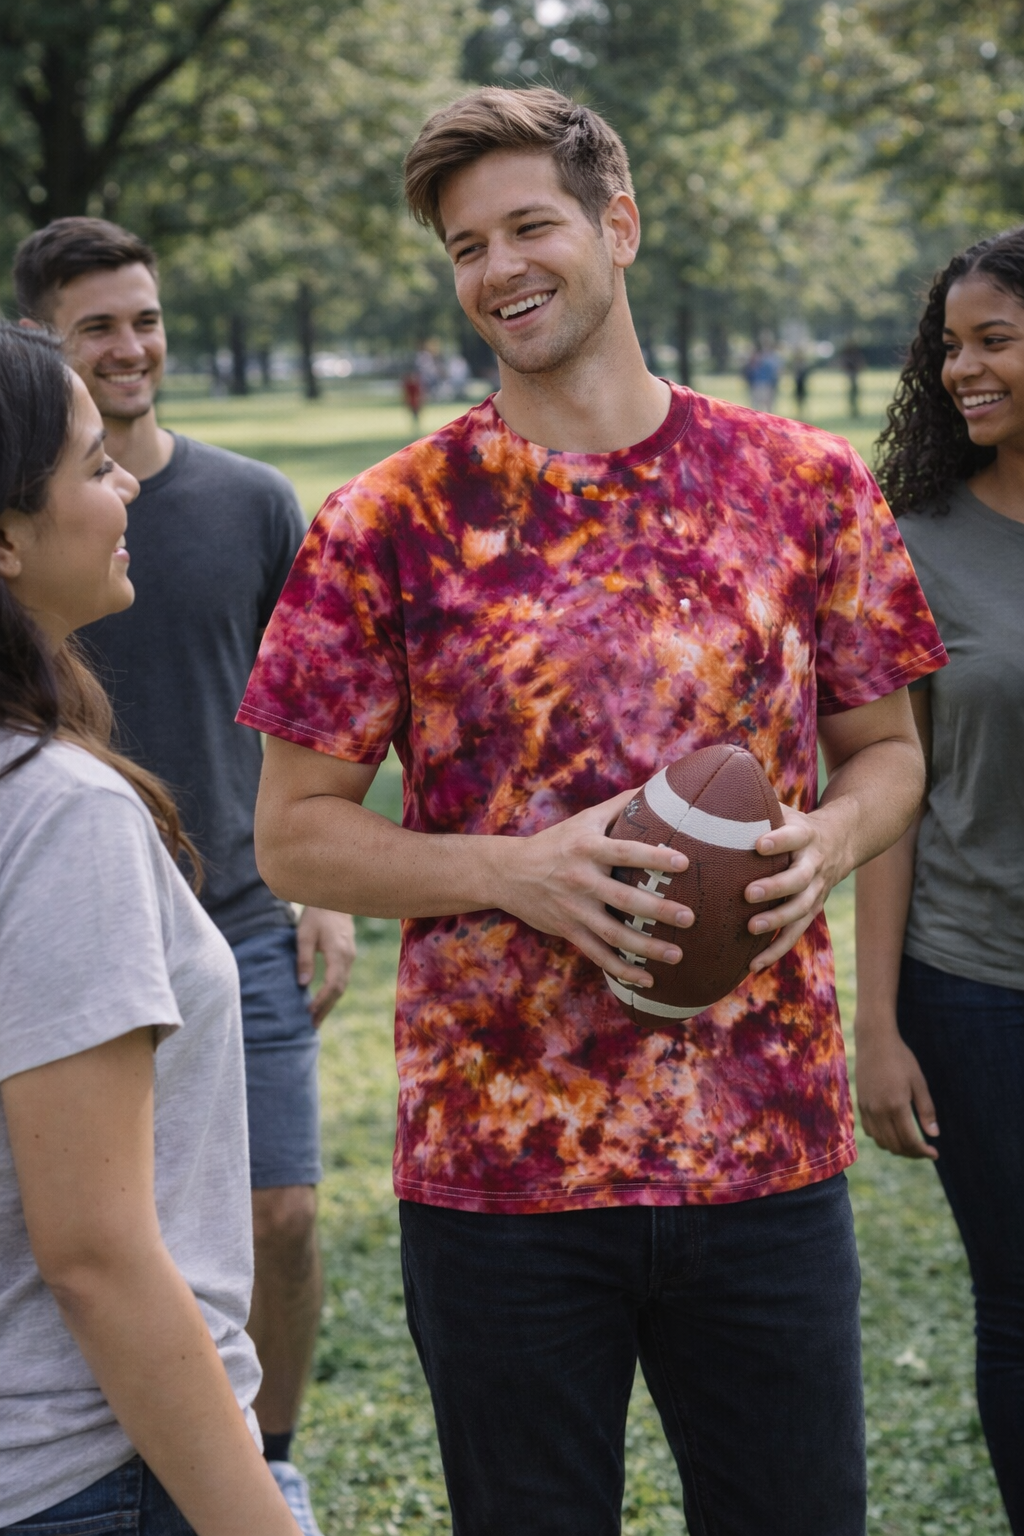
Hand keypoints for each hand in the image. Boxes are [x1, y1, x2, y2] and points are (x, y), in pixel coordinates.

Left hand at [296, 906, 356, 1025]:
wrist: (334, 899)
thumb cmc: (316, 914)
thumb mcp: (304, 934)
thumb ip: (304, 959)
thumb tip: (303, 984)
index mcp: (338, 953)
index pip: (332, 984)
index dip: (321, 1001)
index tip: (308, 1012)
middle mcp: (348, 957)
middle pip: (339, 990)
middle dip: (326, 1008)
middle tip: (312, 1024)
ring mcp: (350, 956)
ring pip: (342, 985)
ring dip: (330, 1002)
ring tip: (316, 1017)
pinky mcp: (348, 955)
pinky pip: (342, 978)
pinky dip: (333, 992)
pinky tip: (324, 999)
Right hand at [495, 788, 693, 986]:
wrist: (509, 872)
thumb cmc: (557, 842)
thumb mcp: (584, 819)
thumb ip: (620, 806)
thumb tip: (658, 785)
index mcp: (588, 848)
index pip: (626, 851)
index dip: (654, 856)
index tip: (684, 862)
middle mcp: (581, 879)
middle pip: (624, 898)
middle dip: (658, 910)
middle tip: (690, 918)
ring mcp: (574, 909)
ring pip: (614, 934)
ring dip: (646, 947)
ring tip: (677, 955)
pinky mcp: (568, 931)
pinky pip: (598, 954)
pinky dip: (622, 969)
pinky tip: (647, 979)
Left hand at [744, 803, 848, 971]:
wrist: (841, 840)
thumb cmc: (795, 823)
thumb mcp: (784, 809)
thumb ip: (756, 804)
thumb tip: (715, 790)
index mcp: (805, 836)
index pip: (795, 836)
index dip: (779, 841)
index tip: (758, 845)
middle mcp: (814, 864)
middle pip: (800, 878)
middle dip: (776, 887)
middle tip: (748, 893)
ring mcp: (816, 890)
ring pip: (801, 909)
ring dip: (777, 921)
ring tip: (751, 928)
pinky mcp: (811, 910)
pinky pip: (795, 934)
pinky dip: (776, 950)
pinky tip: (752, 965)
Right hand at [854, 1014, 938, 1158]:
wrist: (874, 1042)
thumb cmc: (901, 1059)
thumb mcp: (919, 1082)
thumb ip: (926, 1110)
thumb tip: (934, 1134)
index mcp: (896, 1105)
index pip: (910, 1140)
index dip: (923, 1151)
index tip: (934, 1154)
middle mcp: (879, 1111)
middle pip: (895, 1145)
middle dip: (912, 1153)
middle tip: (925, 1151)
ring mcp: (867, 1108)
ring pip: (881, 1141)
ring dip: (897, 1148)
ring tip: (910, 1144)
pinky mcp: (860, 1105)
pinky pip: (870, 1131)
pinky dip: (882, 1138)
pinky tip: (893, 1132)